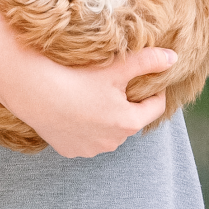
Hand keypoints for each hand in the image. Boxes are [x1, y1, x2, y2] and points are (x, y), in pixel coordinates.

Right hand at [5, 48, 178, 157]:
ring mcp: (91, 149)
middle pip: (130, 119)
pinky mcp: (71, 151)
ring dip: (106, 117)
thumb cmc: (78, 79)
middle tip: (114, 83)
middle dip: (127, 103)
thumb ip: (147, 61)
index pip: (155, 107)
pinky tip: (75, 109)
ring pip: (108, 131)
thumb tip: (173, 57)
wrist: (35, 93)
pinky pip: (86, 138)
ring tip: (93, 96)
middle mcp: (113, 142)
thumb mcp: (116, 68)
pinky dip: (85, 126)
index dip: (153, 90)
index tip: (146, 78)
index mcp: (128, 122)